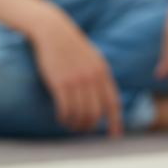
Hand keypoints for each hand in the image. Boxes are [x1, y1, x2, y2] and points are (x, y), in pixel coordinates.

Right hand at [31, 12, 122, 135]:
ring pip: (81, 113)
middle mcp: (92, 78)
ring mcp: (76, 81)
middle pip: (96, 113)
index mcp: (103, 73)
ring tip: (71, 125)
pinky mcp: (60, 83)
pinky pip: (66, 109)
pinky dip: (64, 117)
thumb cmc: (71, 46)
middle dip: (90, 126)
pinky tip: (61, 118)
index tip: (114, 136)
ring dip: (76, 124)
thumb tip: (104, 97)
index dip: (115, 121)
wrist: (53, 31)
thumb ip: (99, 76)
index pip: (113, 103)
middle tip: (83, 129)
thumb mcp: (93, 58)